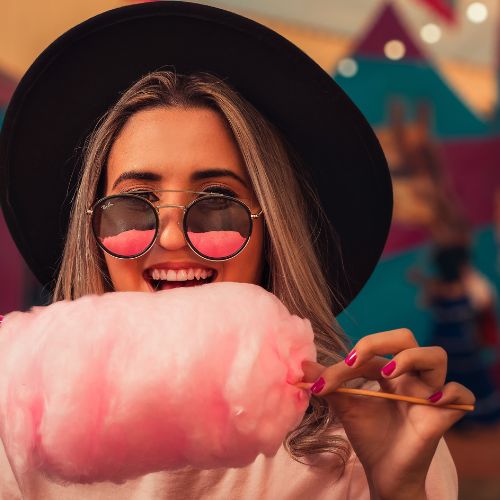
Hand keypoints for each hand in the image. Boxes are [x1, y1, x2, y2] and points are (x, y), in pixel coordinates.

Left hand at [303, 328, 474, 499]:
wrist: (383, 471)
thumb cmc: (367, 435)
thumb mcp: (345, 406)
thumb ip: (328, 384)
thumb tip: (301, 365)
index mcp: (388, 371)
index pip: (370, 353)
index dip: (344, 364)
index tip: (320, 385)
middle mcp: (409, 376)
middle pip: (406, 338)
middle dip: (381, 341)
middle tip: (357, 360)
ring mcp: (428, 393)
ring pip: (437, 355)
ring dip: (412, 358)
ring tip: (388, 375)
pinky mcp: (443, 415)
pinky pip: (461, 394)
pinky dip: (450, 392)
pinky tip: (429, 401)